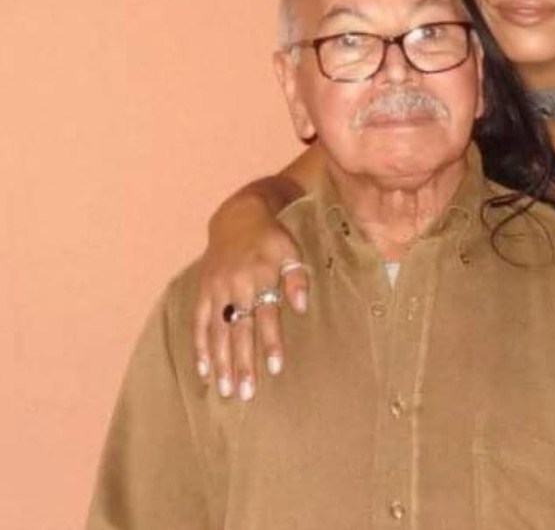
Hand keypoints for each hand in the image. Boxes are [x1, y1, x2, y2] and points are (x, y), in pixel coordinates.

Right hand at [193, 194, 306, 399]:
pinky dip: (199, 346)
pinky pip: (197, 322)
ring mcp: (215, 290)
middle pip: (240, 330)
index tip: (275, 368)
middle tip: (246, 393)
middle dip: (242, 363)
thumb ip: (297, 277)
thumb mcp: (291, 249)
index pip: (266, 315)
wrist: (238, 216)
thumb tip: (301, 306)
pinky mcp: (202, 291)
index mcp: (259, 276)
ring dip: (221, 362)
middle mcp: (235, 286)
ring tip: (226, 389)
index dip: (271, 342)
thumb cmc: (271, 238)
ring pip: (217, 331)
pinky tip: (203, 370)